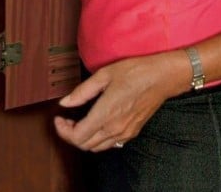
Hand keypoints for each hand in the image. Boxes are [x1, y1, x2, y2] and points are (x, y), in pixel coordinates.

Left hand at [53, 52, 185, 151]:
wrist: (162, 78)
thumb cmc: (135, 72)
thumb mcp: (104, 75)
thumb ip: (82, 92)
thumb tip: (64, 103)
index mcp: (106, 114)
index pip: (78, 136)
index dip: (63, 131)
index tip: (58, 118)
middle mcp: (115, 128)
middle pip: (85, 145)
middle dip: (70, 134)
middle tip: (65, 120)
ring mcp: (125, 133)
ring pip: (97, 148)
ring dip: (83, 139)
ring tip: (77, 122)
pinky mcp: (132, 132)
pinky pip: (109, 144)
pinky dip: (97, 140)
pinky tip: (94, 124)